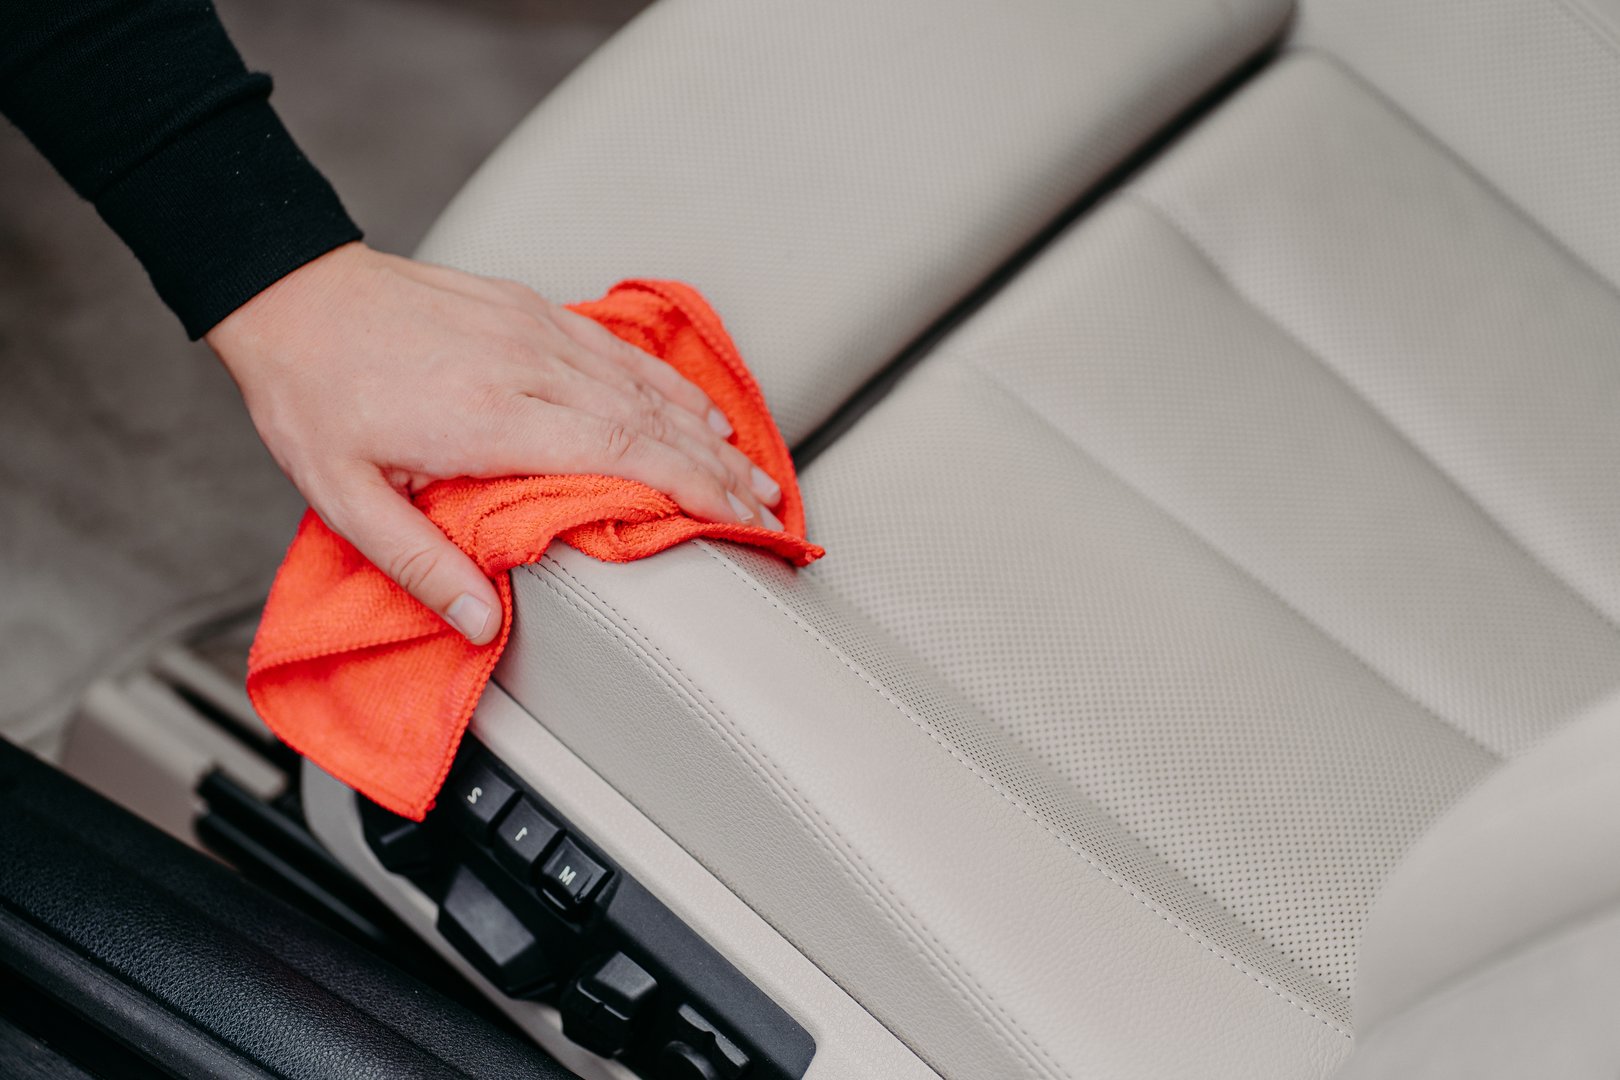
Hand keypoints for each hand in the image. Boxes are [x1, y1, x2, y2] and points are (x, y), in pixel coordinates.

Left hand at [206, 242, 782, 645]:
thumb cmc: (315, 394)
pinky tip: (696, 405)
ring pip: (644, 383)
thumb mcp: (343, 497)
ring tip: (753, 468)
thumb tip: (481, 622)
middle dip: (720, 469)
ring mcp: (532, 331)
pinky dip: (667, 382)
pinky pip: (616, 349)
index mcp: (487, 418)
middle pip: (651, 421)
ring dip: (707, 429)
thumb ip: (419, 562)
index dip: (690, 488)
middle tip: (767, 508)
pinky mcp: (528, 310)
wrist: (292, 295)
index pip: (621, 454)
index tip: (736, 519)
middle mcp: (524, 368)